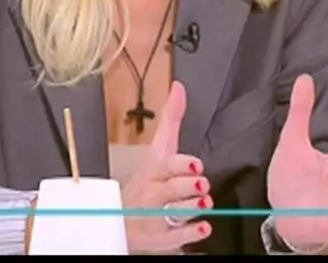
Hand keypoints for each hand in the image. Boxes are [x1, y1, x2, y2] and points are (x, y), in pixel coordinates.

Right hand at [120, 81, 211, 252]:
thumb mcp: (158, 150)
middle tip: (203, 184)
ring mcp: (155, 217)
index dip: (181, 165)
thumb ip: (171, 120)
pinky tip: (204, 228)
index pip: (165, 165)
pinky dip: (191, 233)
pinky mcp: (160, 238)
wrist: (122, 218)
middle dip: (189, 186)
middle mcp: (153, 193)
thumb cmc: (148, 180)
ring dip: (192, 207)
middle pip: (171, 190)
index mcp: (154, 170)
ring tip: (204, 203)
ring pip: (175, 213)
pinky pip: (177, 238)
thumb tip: (179, 88)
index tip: (196, 164)